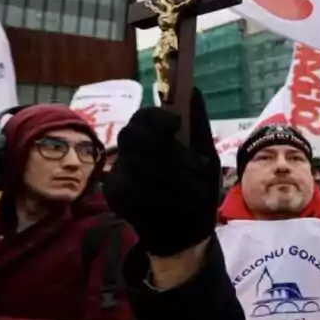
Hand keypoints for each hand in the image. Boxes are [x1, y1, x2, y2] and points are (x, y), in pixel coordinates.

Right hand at [104, 89, 221, 257]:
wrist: (188, 232)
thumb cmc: (196, 188)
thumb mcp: (205, 156)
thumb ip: (198, 124)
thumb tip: (192, 87)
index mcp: (153, 137)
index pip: (143, 116)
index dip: (155, 116)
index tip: (174, 124)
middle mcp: (131, 151)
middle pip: (132, 135)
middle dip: (165, 152)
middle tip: (191, 169)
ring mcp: (119, 171)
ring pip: (137, 163)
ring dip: (171, 178)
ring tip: (190, 191)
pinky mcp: (114, 194)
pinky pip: (132, 187)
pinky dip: (159, 196)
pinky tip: (171, 204)